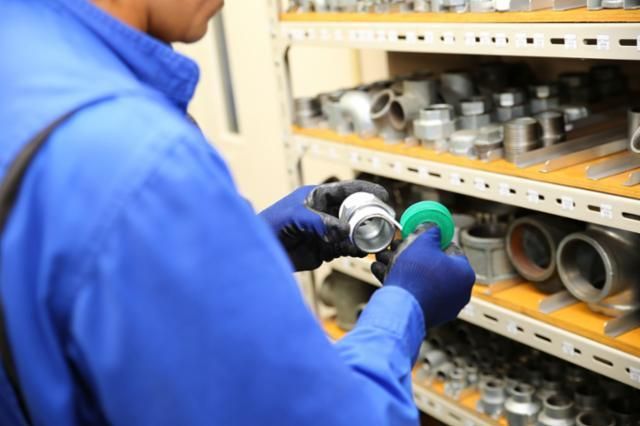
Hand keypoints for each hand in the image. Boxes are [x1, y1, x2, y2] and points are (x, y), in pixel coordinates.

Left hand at [260, 180, 388, 270]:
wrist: (258, 251)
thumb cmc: (270, 225)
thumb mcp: (294, 217)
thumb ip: (319, 222)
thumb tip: (345, 230)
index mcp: (318, 196)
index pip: (347, 190)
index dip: (367, 192)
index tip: (383, 196)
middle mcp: (325, 212)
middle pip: (355, 212)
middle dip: (370, 217)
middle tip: (385, 223)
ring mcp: (326, 232)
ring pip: (352, 232)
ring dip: (364, 236)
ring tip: (373, 241)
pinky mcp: (324, 250)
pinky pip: (345, 248)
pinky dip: (354, 250)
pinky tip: (360, 251)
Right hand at [371, 226, 474, 327]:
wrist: (401, 308)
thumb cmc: (416, 275)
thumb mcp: (423, 242)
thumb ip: (430, 231)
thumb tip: (432, 228)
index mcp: (464, 273)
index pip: (451, 250)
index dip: (433, 241)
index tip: (419, 237)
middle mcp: (458, 292)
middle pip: (433, 266)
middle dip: (412, 254)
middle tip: (398, 246)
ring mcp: (443, 306)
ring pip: (421, 280)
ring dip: (402, 267)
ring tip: (384, 257)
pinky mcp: (426, 314)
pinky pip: (414, 293)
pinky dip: (400, 282)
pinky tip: (381, 271)